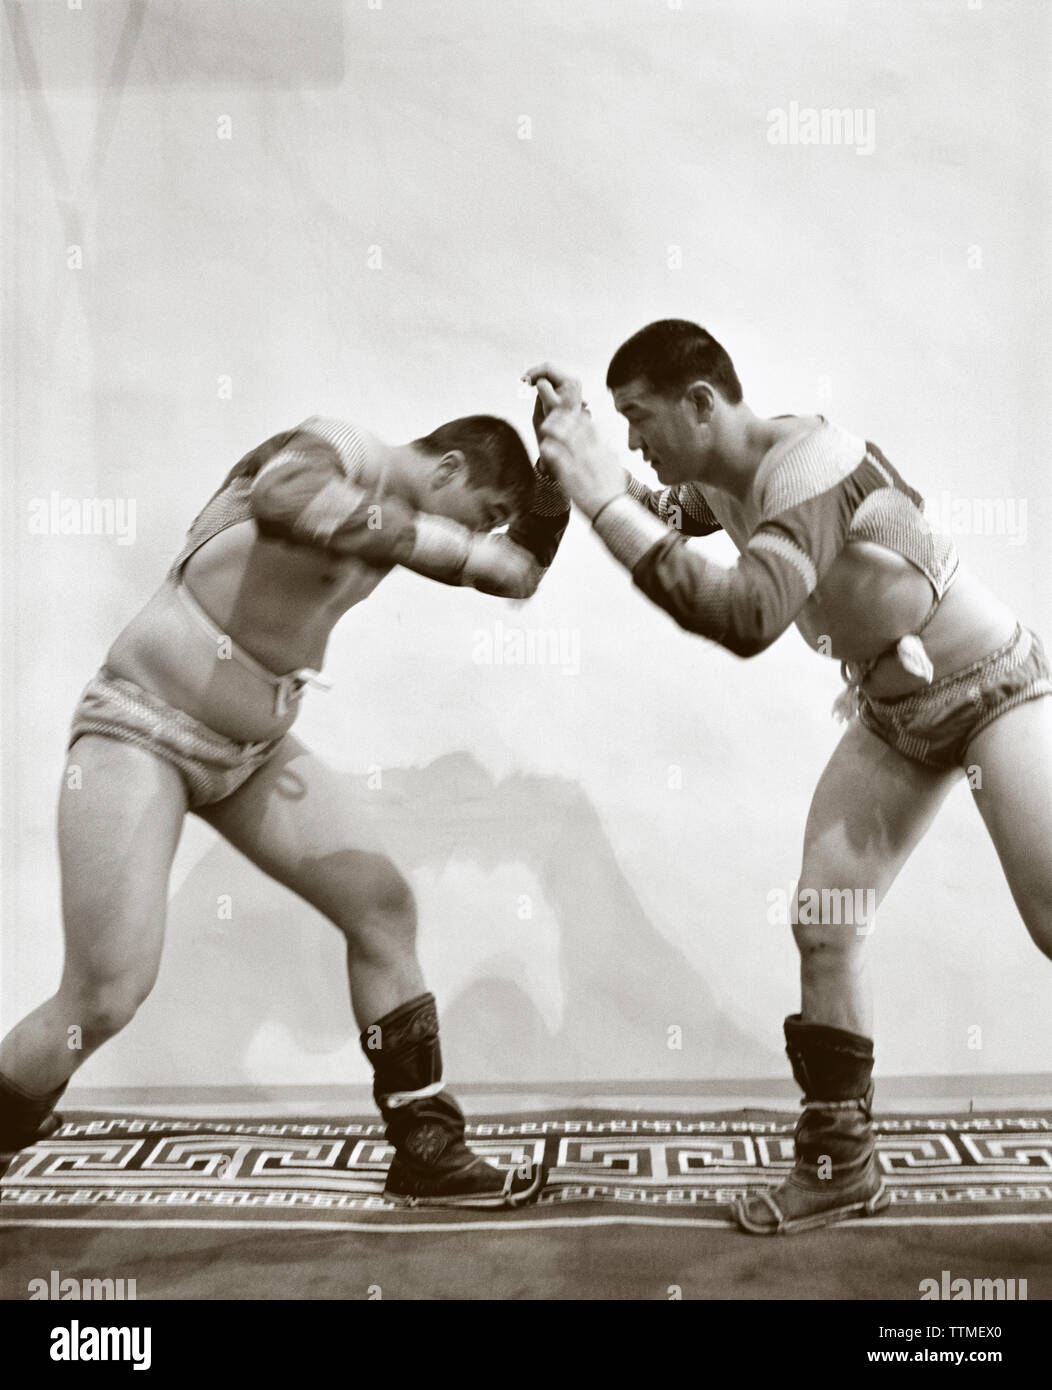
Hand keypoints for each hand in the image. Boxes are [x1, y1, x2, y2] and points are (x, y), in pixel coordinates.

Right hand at [522, 362, 586, 446]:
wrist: (568, 428)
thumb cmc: (559, 418)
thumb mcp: (549, 404)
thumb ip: (544, 389)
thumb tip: (539, 380)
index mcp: (569, 380)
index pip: (548, 368)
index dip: (533, 372)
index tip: (523, 380)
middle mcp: (572, 378)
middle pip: (549, 368)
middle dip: (534, 374)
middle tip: (522, 381)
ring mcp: (570, 380)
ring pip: (549, 372)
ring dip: (537, 377)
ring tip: (527, 384)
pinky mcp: (567, 384)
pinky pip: (551, 378)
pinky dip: (542, 381)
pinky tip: (534, 386)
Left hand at [537, 402, 624, 521]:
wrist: (611, 507)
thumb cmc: (613, 489)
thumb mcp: (614, 465)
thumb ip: (608, 452)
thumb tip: (607, 443)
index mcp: (601, 448)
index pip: (588, 423)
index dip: (575, 415)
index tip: (567, 414)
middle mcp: (591, 451)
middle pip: (574, 425)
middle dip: (561, 418)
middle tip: (551, 417)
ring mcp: (580, 462)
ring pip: (564, 436)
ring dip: (552, 429)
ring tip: (544, 428)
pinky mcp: (570, 474)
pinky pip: (556, 456)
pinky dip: (549, 449)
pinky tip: (543, 447)